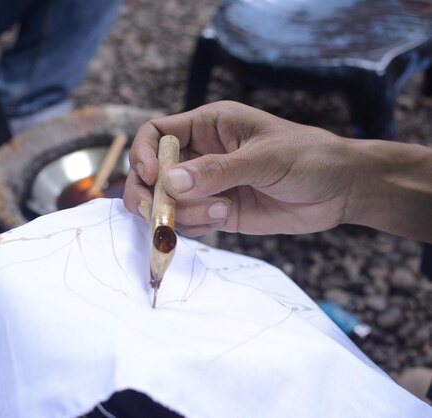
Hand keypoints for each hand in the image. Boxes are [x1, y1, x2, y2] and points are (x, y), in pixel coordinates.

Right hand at [123, 101, 356, 235]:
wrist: (340, 190)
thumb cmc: (308, 157)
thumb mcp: (264, 159)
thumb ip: (217, 171)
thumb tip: (168, 183)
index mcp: (209, 125)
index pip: (156, 134)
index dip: (143, 154)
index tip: (151, 177)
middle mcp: (201, 154)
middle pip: (152, 172)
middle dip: (148, 193)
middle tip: (154, 213)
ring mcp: (208, 185)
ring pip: (168, 202)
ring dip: (181, 213)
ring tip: (219, 212)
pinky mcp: (217, 211)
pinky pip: (188, 221)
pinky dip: (194, 226)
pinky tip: (224, 218)